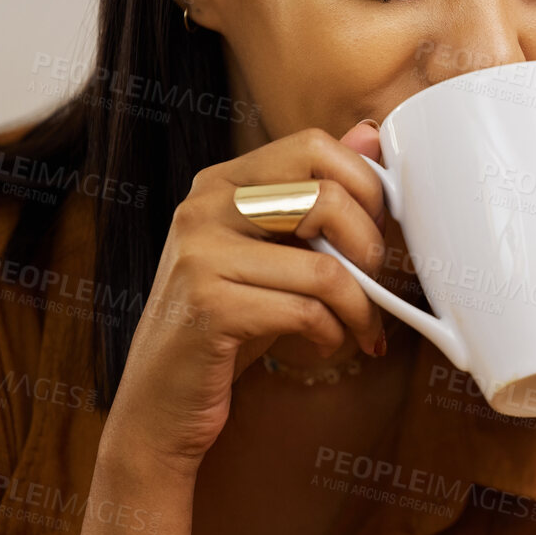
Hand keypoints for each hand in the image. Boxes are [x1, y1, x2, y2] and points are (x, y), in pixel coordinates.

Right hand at [103, 122, 390, 478]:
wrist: (161, 401)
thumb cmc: (228, 323)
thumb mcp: (273, 252)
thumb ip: (316, 194)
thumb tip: (371, 133)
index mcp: (220, 182)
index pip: (313, 146)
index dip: (364, 186)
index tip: (374, 232)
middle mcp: (204, 206)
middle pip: (327, 195)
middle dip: (370, 246)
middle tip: (374, 283)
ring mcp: (200, 255)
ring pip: (326, 267)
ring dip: (360, 308)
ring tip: (358, 327)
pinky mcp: (209, 308)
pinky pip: (306, 311)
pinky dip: (332, 335)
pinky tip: (324, 346)